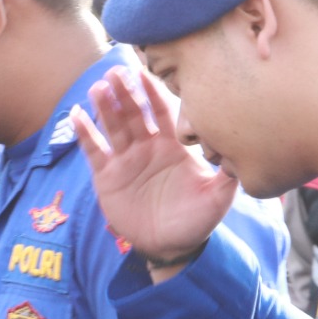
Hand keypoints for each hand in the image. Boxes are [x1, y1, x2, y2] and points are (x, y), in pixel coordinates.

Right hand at [71, 66, 234, 270]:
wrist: (170, 246)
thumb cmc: (196, 220)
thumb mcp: (217, 199)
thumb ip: (227, 176)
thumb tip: (241, 155)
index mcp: (172, 145)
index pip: (162, 111)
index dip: (153, 92)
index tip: (145, 72)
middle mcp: (147, 146)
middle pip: (134, 112)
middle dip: (125, 92)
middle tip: (117, 71)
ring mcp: (125, 159)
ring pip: (113, 126)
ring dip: (105, 107)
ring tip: (98, 88)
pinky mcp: (106, 175)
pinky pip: (94, 149)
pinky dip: (84, 132)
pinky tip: (76, 115)